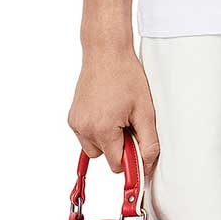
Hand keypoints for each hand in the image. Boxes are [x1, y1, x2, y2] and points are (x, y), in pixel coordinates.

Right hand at [68, 43, 159, 181]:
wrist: (105, 53)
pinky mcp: (72, 117)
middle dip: (118, 146)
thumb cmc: (126, 76)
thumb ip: (148, 143)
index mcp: (103, 129)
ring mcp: (76, 123)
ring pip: (94, 148)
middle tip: (128, 122)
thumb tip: (148, 167)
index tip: (138, 143)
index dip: (130, 157)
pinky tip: (106, 112)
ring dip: (107, 140)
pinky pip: (86, 136)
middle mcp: (85, 128)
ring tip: (117, 116)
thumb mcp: (145, 111)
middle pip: (105, 157)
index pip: (117, 165)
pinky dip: (97, 130)